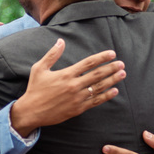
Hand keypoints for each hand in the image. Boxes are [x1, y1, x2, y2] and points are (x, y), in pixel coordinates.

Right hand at [9, 39, 123, 137]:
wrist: (31, 111)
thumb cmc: (35, 89)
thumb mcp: (39, 68)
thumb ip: (52, 55)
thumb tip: (60, 41)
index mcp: (66, 74)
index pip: (88, 63)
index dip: (102, 57)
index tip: (112, 53)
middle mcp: (73, 85)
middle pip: (97, 75)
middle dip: (111, 68)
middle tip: (121, 64)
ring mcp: (77, 98)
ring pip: (98, 88)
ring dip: (112, 80)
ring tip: (122, 74)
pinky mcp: (78, 109)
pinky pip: (95, 101)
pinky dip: (106, 96)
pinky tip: (114, 91)